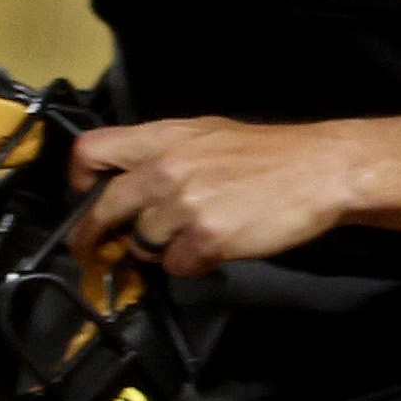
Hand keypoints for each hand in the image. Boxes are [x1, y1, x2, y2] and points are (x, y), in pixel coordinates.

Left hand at [71, 116, 370, 279]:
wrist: (320, 170)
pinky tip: (215, 248)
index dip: (79, 179)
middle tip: (95, 255)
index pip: (92, 151)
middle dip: (95, 239)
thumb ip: (162, 156)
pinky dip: (191, 264)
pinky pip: (176, 265)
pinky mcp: (205, 237)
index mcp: (161, 138)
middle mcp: (164, 168)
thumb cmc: (267, 155)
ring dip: (159, 249)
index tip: (83, 198)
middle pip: (104, 210)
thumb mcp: (206, 135)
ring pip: (142, 243)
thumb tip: (128, 186)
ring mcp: (183, 204)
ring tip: (192, 236)